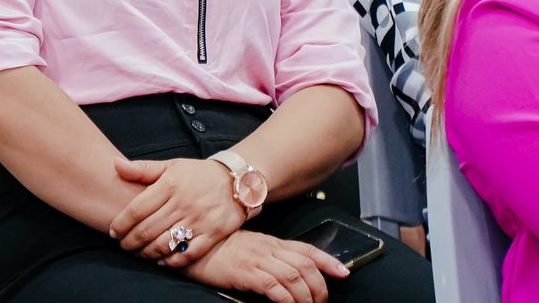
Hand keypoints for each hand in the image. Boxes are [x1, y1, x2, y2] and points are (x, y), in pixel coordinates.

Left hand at [109, 157, 244, 265]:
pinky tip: (162, 261)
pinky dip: (172, 261)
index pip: (137, 209)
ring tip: (138, 253)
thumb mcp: (171, 166)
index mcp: (170, 184)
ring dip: (146, 252)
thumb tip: (115, 164)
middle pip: (147, 229)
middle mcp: (183, 203)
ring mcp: (198, 220)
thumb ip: (142, 169)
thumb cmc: (198, 174)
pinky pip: (188, 254)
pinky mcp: (212, 234)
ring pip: (164, 244)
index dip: (121, 223)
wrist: (237, 181)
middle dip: (130, 241)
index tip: (113, 231)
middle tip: (123, 245)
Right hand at [182, 230, 349, 302]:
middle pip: (305, 265)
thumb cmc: (220, 250)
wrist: (194, 246)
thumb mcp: (250, 249)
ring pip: (294, 276)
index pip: (307, 250)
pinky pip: (273, 285)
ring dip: (306, 296)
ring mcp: (257, 259)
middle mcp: (269, 248)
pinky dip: (286, 298)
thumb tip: (289, 273)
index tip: (344, 272)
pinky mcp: (245, 271)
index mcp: (272, 243)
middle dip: (320, 287)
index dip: (329, 260)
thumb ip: (269, 256)